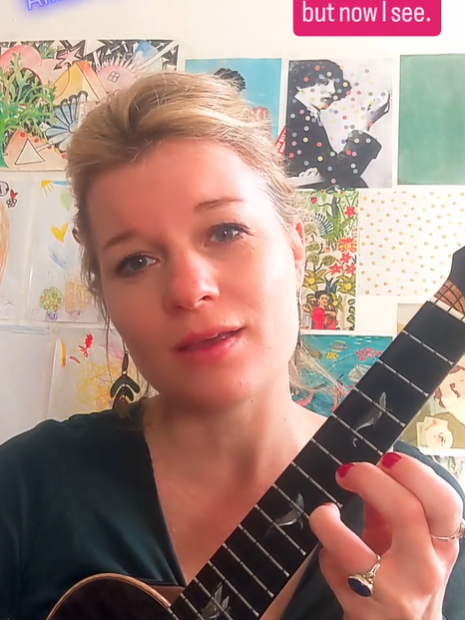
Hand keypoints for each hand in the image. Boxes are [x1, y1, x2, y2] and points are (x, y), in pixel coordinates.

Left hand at [309, 452, 462, 619]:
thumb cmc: (403, 578)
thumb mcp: (406, 542)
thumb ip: (390, 508)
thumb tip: (372, 467)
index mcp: (441, 545)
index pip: (445, 503)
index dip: (414, 473)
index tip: (386, 457)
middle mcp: (425, 569)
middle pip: (407, 511)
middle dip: (370, 480)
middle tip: (347, 472)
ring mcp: (394, 594)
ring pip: (356, 550)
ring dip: (329, 522)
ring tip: (325, 511)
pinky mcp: (364, 611)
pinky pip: (336, 571)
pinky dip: (325, 553)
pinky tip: (327, 547)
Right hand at [362, 92, 390, 130]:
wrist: (366, 125)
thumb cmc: (364, 117)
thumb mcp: (365, 108)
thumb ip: (369, 102)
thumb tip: (373, 98)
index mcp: (378, 108)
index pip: (386, 101)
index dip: (387, 95)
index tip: (386, 91)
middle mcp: (381, 111)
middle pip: (386, 103)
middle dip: (384, 97)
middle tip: (382, 94)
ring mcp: (381, 114)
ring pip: (386, 106)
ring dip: (385, 101)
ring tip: (381, 98)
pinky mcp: (380, 116)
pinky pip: (385, 110)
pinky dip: (386, 106)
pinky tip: (383, 105)